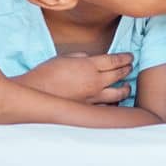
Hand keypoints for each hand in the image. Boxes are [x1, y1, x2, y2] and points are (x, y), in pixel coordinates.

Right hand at [16, 52, 132, 103]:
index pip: (114, 60)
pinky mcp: (88, 109)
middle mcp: (95, 82)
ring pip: (118, 94)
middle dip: (127, 69)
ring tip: (127, 86)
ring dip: (125, 89)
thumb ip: (81, 57)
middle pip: (119, 75)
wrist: (35, 93)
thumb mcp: (64, 57)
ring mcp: (93, 98)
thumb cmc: (46, 73)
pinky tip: (115, 102)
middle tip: (130, 67)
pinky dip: (113, 104)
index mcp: (89, 66)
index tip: (129, 56)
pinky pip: (107, 107)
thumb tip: (90, 59)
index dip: (124, 58)